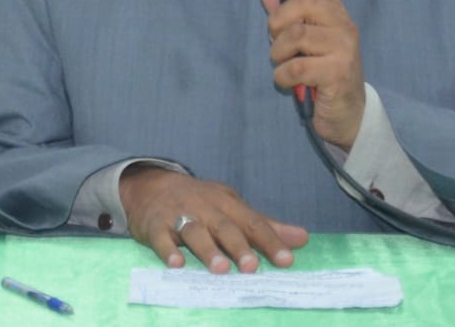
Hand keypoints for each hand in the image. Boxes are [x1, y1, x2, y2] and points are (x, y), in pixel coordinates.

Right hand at [119, 165, 308, 273]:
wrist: (151, 186)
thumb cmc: (200, 203)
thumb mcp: (231, 208)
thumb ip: (265, 226)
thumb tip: (303, 238)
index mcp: (227, 204)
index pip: (252, 222)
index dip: (269, 241)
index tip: (286, 261)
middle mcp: (205, 208)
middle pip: (225, 227)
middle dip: (239, 246)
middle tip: (252, 267)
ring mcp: (179, 215)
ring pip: (195, 231)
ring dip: (207, 249)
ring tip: (221, 269)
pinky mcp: (155, 225)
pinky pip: (161, 237)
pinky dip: (168, 250)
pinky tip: (176, 264)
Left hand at [259, 0, 365, 149]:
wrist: (348, 114)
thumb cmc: (321, 71)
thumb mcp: (305, 39)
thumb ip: (286, 12)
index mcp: (337, 13)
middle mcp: (345, 26)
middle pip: (304, 3)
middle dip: (278, 21)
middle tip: (276, 41)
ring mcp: (345, 49)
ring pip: (296, 34)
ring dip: (278, 52)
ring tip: (283, 63)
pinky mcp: (338, 73)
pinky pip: (296, 67)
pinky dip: (282, 76)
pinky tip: (287, 82)